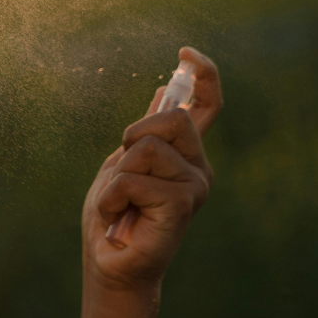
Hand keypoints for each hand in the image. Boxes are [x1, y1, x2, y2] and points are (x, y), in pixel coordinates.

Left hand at [81, 47, 222, 290]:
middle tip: (123, 174)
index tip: (185, 53)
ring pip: (146, 147)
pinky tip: (117, 217)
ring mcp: (194, 186)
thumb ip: (148, 132)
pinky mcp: (182, 204)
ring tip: (120, 202)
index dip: (204, 75)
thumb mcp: (124, 163)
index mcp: (185, 154)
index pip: (207, 106)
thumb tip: (165, 89)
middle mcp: (198, 167)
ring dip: (117, 175)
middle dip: (133, 137)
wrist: (110, 264)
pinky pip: (134, 179)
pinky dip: (112, 197)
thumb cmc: (114, 217)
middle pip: (171, 118)